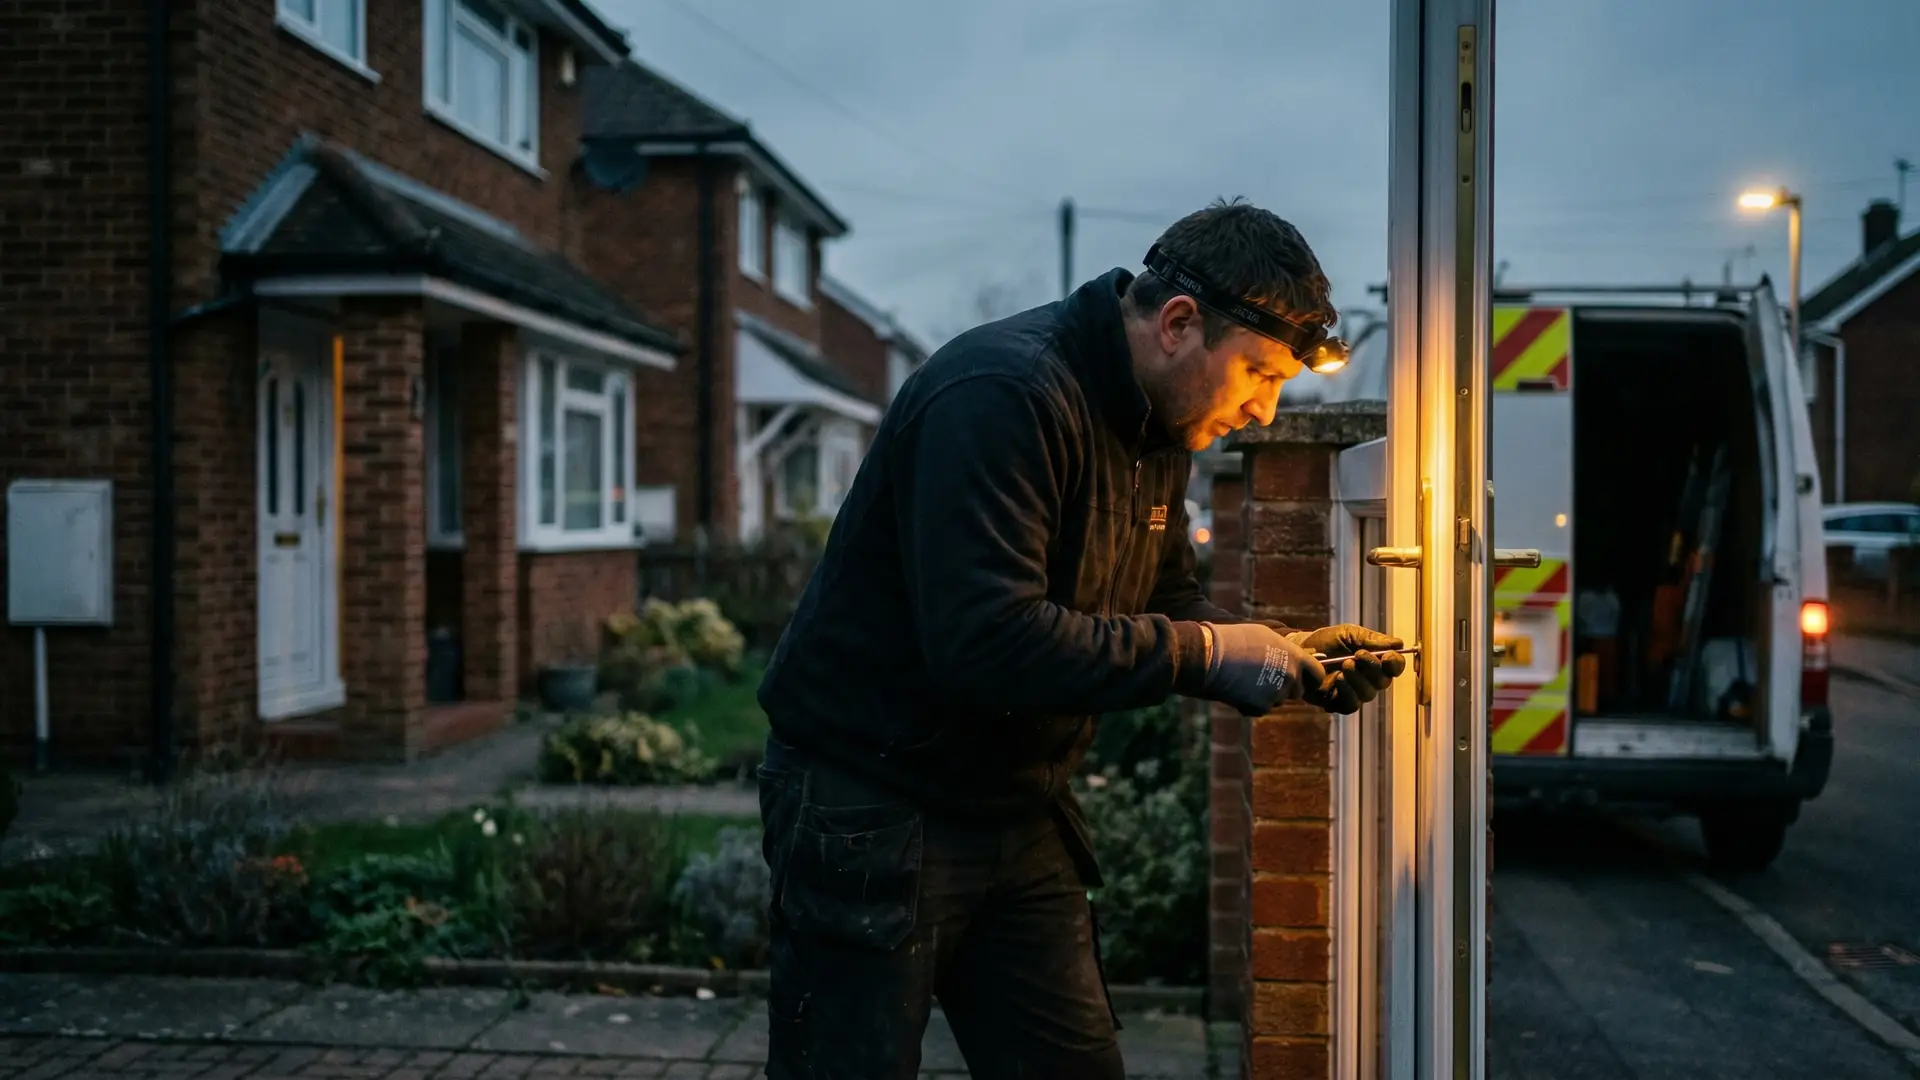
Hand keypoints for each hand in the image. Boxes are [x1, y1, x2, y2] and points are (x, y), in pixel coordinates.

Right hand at [1200, 623, 1328, 716]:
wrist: (1210, 655)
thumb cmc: (1235, 639)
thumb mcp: (1266, 636)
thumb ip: (1285, 649)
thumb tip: (1296, 656)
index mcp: (1295, 656)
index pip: (1317, 673)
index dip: (1311, 677)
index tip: (1304, 678)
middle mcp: (1290, 676)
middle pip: (1297, 690)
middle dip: (1286, 687)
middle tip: (1265, 677)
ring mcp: (1277, 692)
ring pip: (1278, 700)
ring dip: (1268, 694)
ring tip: (1247, 680)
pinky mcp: (1261, 706)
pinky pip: (1262, 708)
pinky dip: (1251, 703)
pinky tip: (1238, 689)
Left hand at [1287, 625, 1406, 713]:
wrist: (1301, 649)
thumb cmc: (1327, 641)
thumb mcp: (1348, 633)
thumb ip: (1371, 639)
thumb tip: (1398, 643)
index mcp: (1375, 661)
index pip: (1395, 666)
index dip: (1395, 663)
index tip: (1387, 657)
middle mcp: (1369, 679)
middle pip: (1383, 682)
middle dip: (1372, 669)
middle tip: (1356, 656)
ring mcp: (1354, 692)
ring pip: (1368, 694)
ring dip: (1358, 680)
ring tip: (1344, 666)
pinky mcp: (1338, 703)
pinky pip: (1350, 705)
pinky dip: (1347, 692)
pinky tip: (1338, 680)